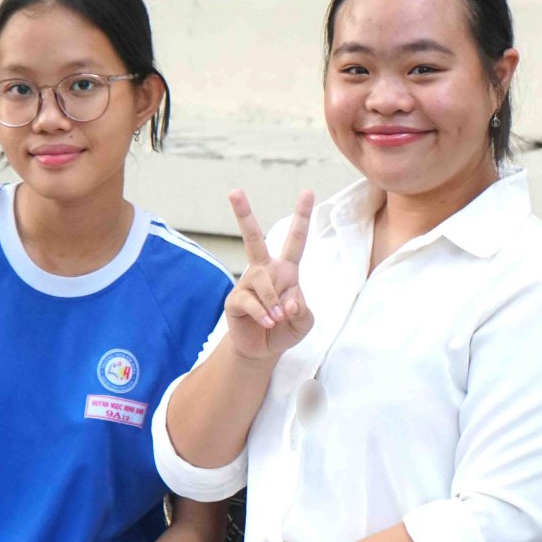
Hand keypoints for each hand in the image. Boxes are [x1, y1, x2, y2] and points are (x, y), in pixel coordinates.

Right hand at [225, 189, 314, 360]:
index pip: (296, 239)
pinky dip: (263, 314)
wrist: (263, 350)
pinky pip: (251, 301)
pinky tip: (267, 322)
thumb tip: (288, 302)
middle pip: (252, 237)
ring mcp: (247, 283)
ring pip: (262, 280)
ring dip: (273, 301)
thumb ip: (302, 310)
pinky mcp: (235, 300)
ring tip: (277, 318)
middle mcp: (265, 270)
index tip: (308, 192)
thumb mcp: (304, 321)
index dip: (302, 216)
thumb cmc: (285, 329)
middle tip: (234, 190)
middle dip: (243, 214)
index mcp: (286, 269)